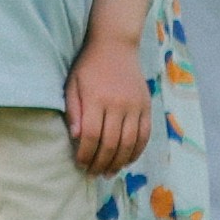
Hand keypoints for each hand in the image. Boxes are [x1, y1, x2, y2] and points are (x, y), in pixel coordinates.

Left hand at [65, 36, 150, 176]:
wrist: (115, 45)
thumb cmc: (88, 66)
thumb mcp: (72, 84)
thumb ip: (73, 111)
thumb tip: (76, 137)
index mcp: (97, 98)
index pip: (91, 135)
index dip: (86, 154)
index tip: (80, 163)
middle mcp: (118, 104)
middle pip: (111, 143)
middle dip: (101, 163)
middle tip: (93, 173)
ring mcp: (135, 106)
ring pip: (130, 143)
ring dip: (119, 162)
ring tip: (108, 172)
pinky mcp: (146, 106)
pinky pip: (145, 135)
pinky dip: (136, 152)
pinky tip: (126, 160)